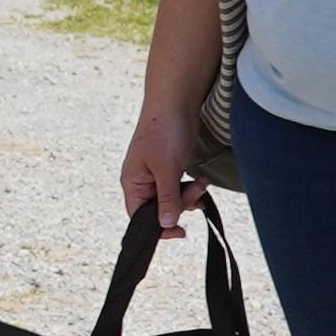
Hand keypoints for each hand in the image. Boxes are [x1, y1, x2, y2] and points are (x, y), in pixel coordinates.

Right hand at [122, 105, 201, 235]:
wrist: (175, 103)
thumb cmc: (164, 132)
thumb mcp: (166, 169)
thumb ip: (166, 199)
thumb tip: (166, 225)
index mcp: (132, 183)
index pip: (139, 217)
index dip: (157, 228)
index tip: (180, 232)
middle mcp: (141, 182)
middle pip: (159, 210)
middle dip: (181, 205)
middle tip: (196, 194)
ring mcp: (155, 175)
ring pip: (172, 199)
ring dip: (189, 195)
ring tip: (202, 182)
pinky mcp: (169, 168)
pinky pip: (179, 188)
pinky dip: (191, 188)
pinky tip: (201, 181)